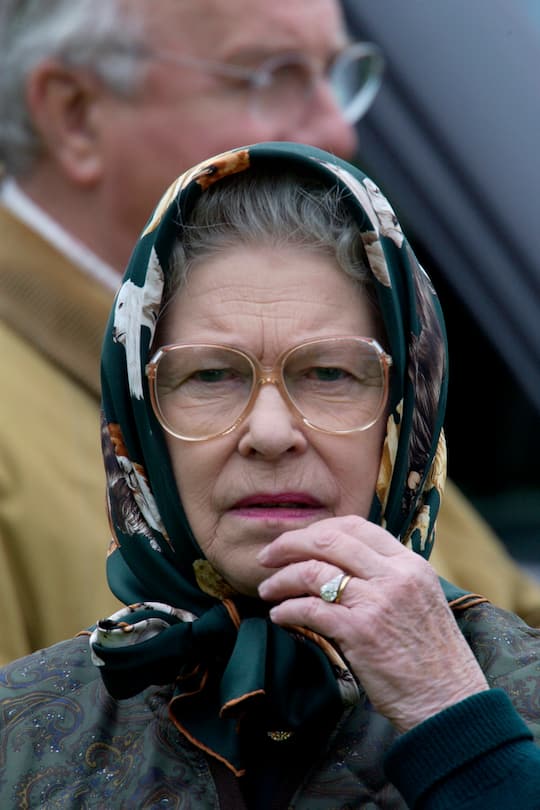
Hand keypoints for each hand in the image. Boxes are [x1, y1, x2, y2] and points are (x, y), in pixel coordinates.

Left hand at [257, 515, 488, 731]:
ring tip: (267, 591)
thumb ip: (388, 577)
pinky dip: (287, 610)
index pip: (356, 526)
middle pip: (328, 540)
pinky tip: (280, 616)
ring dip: (281, 580)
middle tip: (267, 557)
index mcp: (410, 563)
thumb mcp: (420, 600)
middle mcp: (394, 575)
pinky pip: (310, 609)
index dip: (318, 530)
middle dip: (289, 544)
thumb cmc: (432, 657)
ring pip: (313, 571)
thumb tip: (343, 566)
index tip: (296, 541)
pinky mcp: (360, 631)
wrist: (449, 700)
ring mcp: (377, 601)